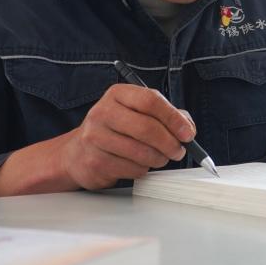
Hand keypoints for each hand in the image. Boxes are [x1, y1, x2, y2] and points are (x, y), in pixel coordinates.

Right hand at [58, 84, 191, 189]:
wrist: (78, 151)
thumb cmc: (116, 129)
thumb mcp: (138, 113)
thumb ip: (166, 116)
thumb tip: (188, 129)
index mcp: (118, 94)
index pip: (150, 100)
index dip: (173, 118)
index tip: (187, 133)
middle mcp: (103, 112)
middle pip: (147, 128)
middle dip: (170, 143)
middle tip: (178, 151)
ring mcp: (95, 137)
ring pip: (142, 153)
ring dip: (159, 159)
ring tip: (159, 158)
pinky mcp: (95, 162)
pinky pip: (132, 169)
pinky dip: (143, 170)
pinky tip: (138, 164)